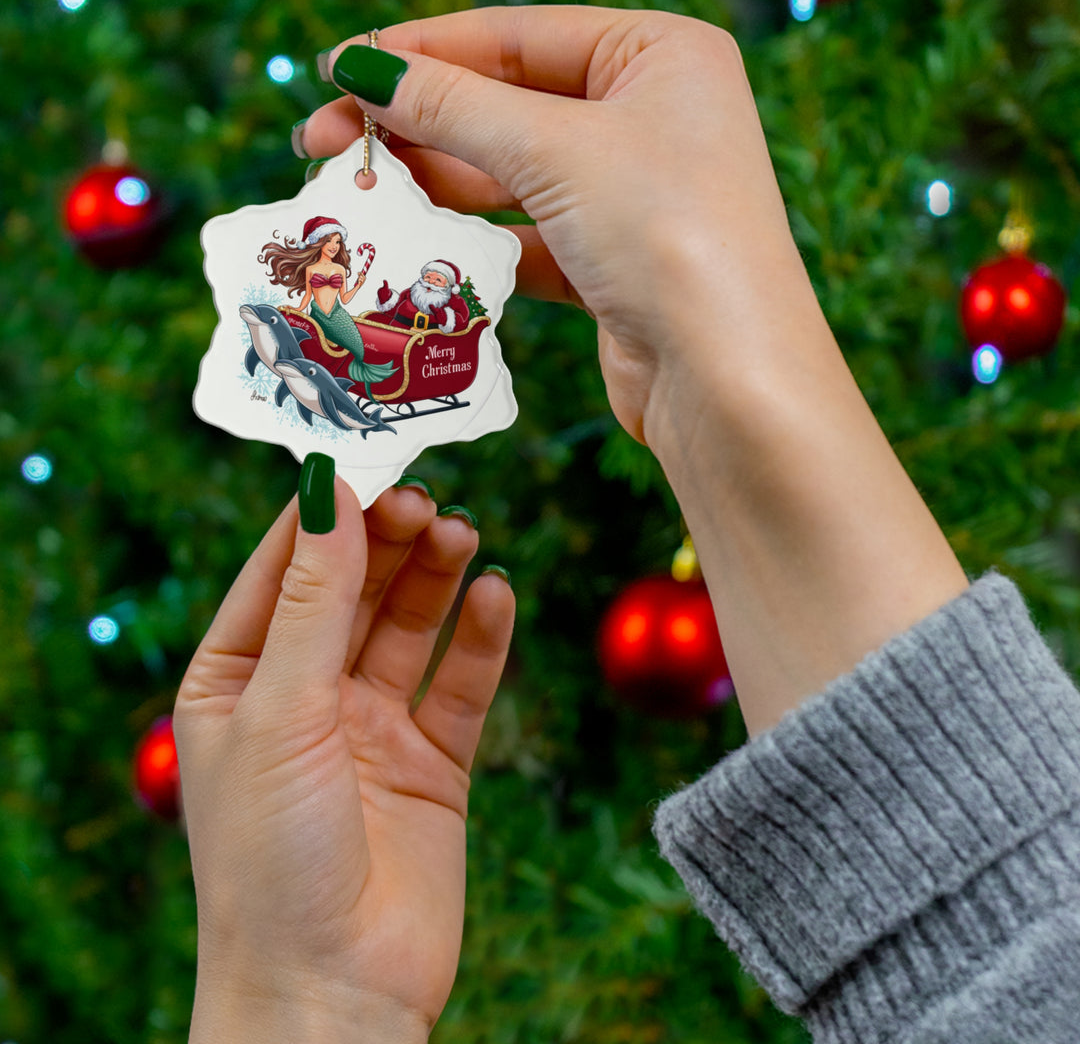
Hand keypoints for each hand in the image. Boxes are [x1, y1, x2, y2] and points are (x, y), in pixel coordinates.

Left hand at [174, 477, 513, 1041]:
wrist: (333, 993)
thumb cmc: (270, 859)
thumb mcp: (280, 711)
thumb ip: (313, 602)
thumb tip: (328, 493)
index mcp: (237, 681)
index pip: (280, 571)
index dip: (322, 515)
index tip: (365, 459)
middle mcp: (304, 696)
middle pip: (353, 590)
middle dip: (387, 541)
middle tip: (426, 499)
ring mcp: (371, 728)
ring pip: (410, 626)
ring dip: (436, 577)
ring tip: (463, 532)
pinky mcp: (433, 762)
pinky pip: (461, 684)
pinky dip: (481, 638)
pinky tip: (497, 595)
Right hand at [301, 7, 813, 444]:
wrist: (727, 380)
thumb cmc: (667, 235)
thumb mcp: (555, 150)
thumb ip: (454, 106)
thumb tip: (362, 69)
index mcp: (659, 55)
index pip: (516, 37)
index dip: (421, 52)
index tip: (337, 70)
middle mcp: (651, 117)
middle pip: (507, 105)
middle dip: (415, 123)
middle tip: (323, 143)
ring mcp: (633, 195)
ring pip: (512, 175)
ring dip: (435, 184)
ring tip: (356, 193)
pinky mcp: (613, 265)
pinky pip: (527, 236)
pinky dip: (475, 241)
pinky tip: (418, 244)